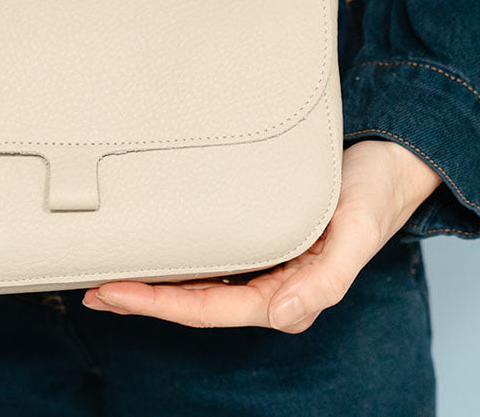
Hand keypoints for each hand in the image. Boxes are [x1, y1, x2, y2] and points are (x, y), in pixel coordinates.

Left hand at [82, 139, 441, 331]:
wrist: (386, 163)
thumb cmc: (370, 195)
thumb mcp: (354, 233)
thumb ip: (324, 280)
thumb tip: (283, 316)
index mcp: (289, 295)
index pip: (210, 309)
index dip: (158, 305)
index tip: (114, 292)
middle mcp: (272, 286)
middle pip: (195, 302)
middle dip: (143, 300)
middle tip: (92, 287)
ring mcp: (265, 265)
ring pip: (199, 283)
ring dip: (155, 282)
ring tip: (109, 274)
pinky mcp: (261, 239)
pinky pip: (212, 258)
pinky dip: (178, 259)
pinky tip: (156, 250)